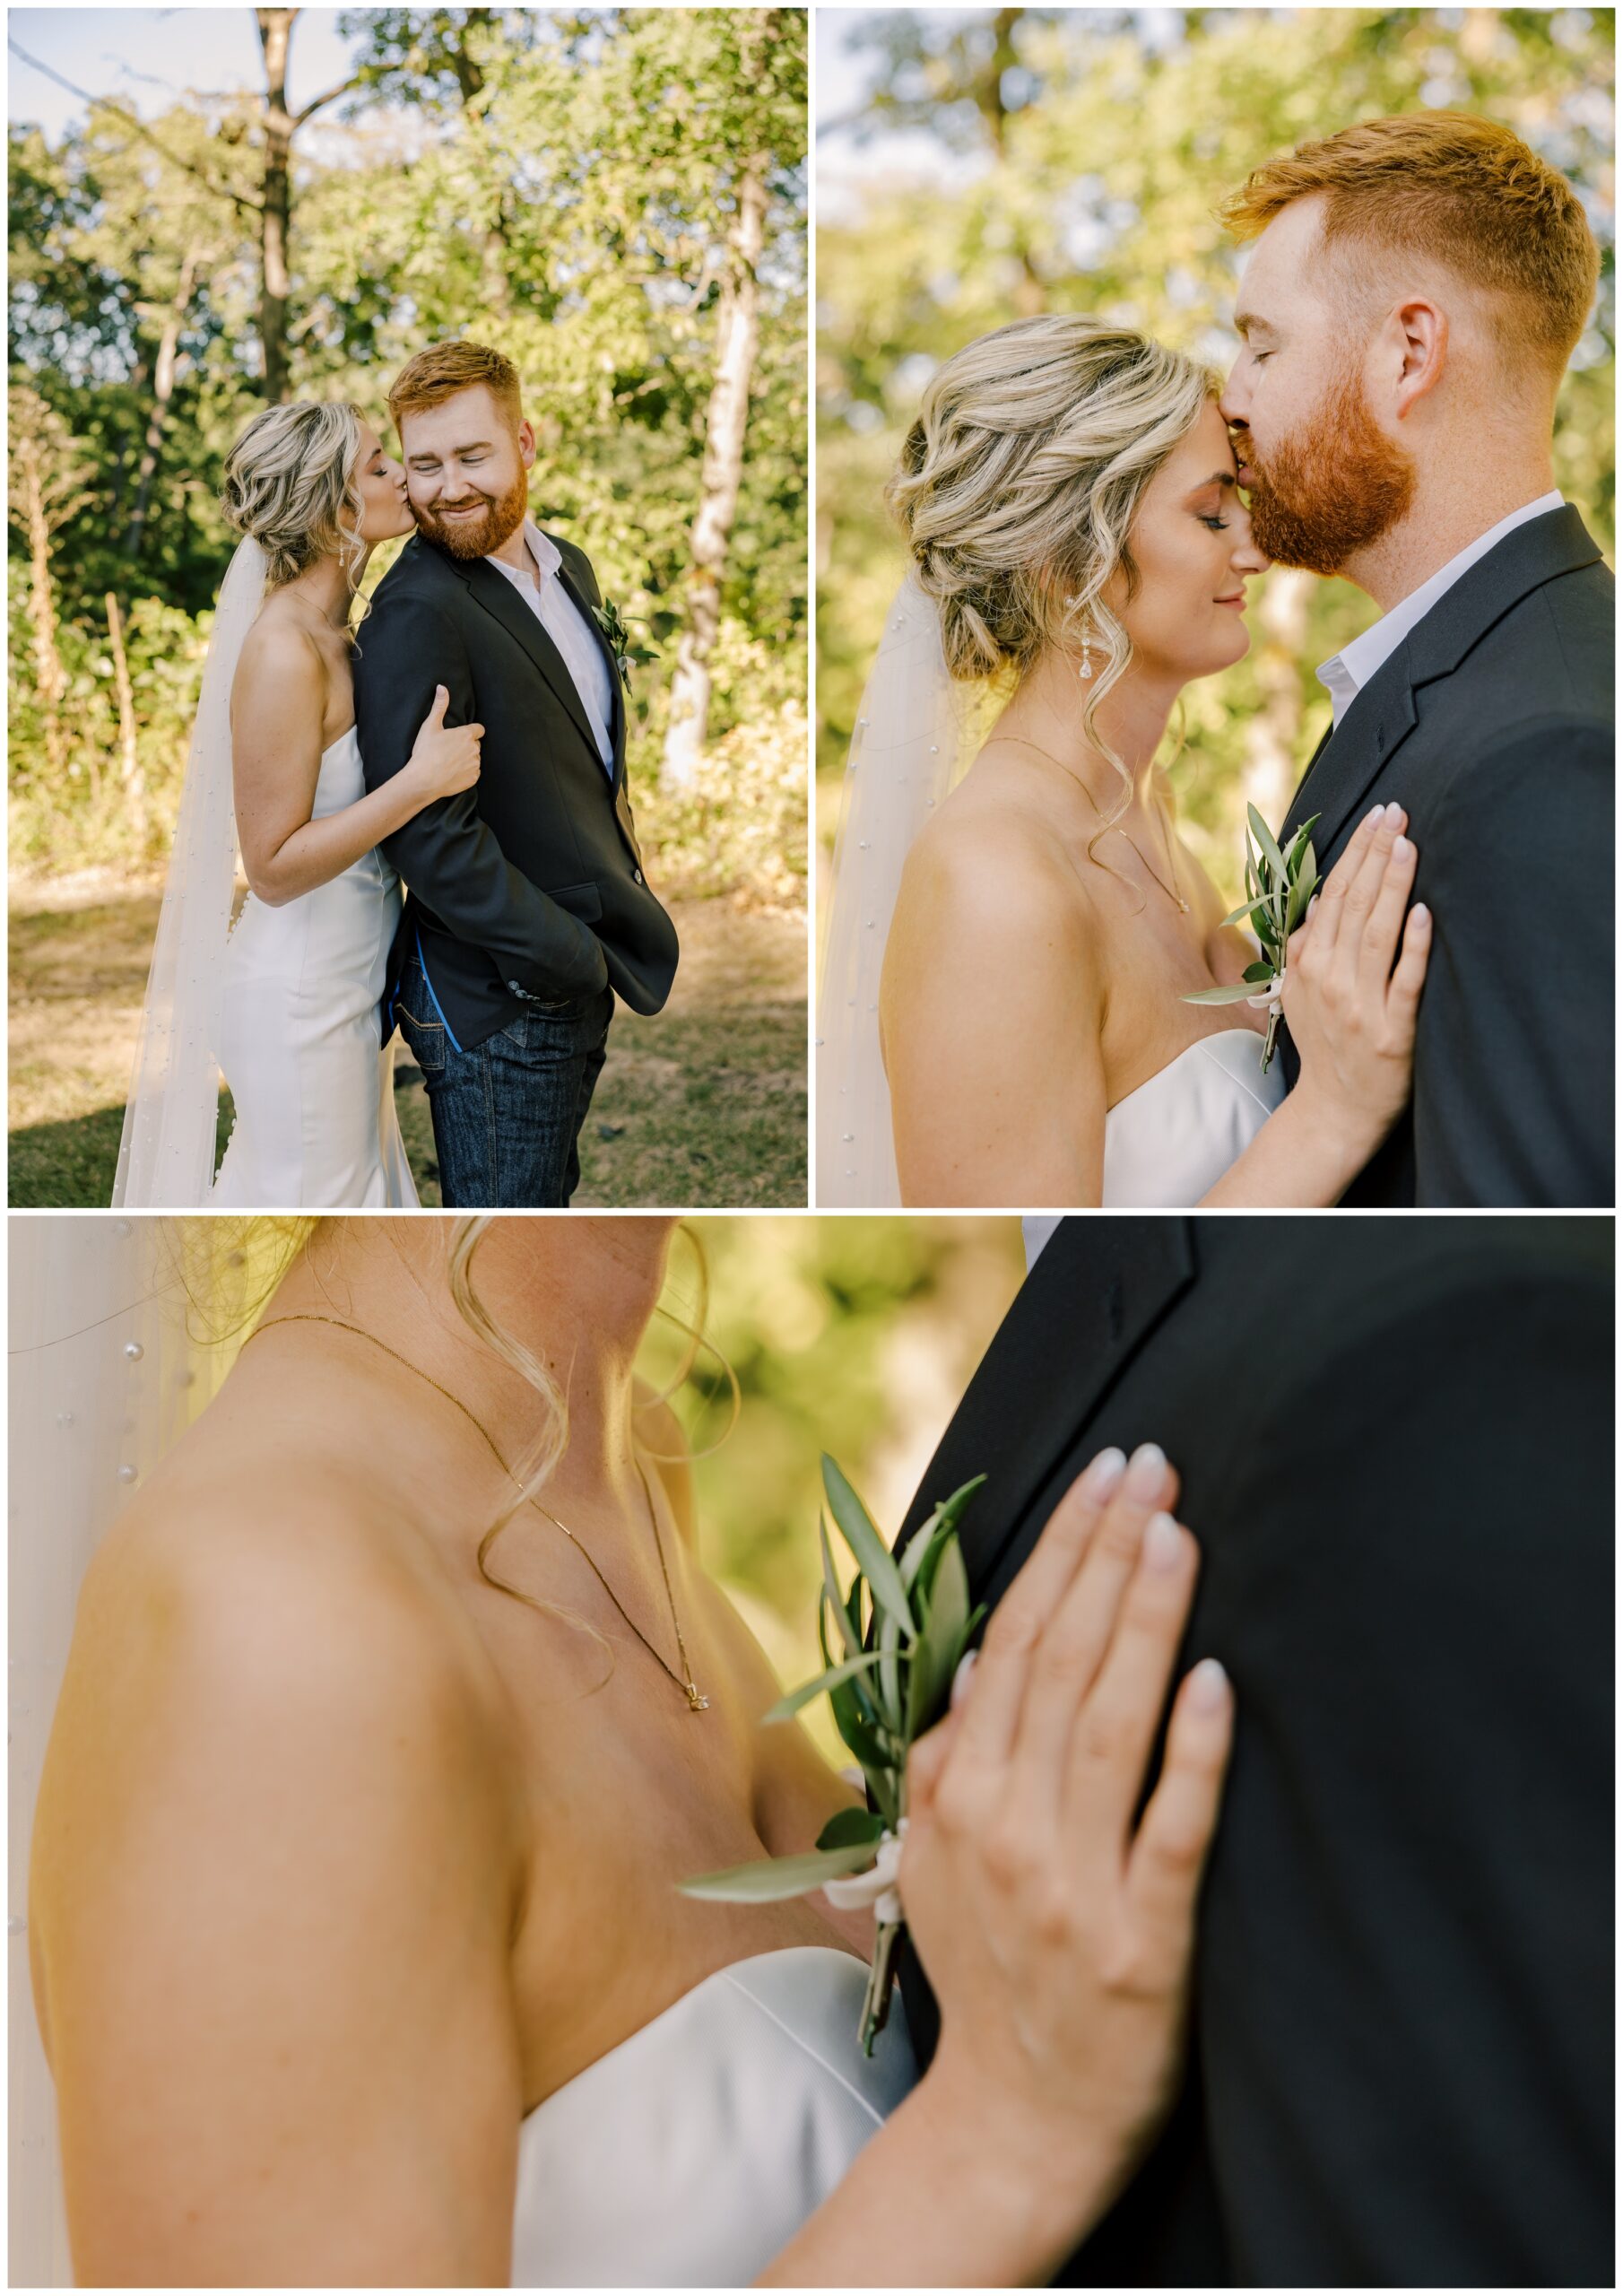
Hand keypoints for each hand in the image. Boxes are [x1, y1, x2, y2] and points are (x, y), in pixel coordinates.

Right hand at [403, 684, 482, 805]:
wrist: (424, 780)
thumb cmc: (426, 752)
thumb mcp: (430, 726)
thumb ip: (439, 706)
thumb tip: (442, 687)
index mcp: (466, 735)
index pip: (479, 729)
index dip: (471, 731)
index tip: (461, 735)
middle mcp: (474, 749)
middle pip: (476, 744)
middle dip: (467, 746)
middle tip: (450, 750)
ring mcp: (475, 765)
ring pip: (475, 759)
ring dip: (467, 759)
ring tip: (450, 762)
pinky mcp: (473, 779)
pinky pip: (473, 773)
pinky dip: (466, 773)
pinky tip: (452, 773)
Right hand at [899, 1444, 1233, 2259]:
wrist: (1015, 2117)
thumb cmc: (986, 1971)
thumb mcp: (929, 1861)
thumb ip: (946, 1761)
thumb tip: (978, 1667)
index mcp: (956, 1795)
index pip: (1011, 1644)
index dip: (1060, 1552)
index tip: (1106, 1476)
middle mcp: (1005, 1827)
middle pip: (1059, 1663)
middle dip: (1105, 1554)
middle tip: (1153, 1468)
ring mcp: (1074, 1884)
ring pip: (1110, 1726)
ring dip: (1142, 1619)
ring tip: (1178, 1533)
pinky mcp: (1145, 1943)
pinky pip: (1171, 1831)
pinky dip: (1191, 1752)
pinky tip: (1213, 1677)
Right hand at [1279, 800, 1430, 1151]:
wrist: (1334, 1109)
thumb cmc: (1325, 1044)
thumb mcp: (1298, 993)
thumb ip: (1306, 946)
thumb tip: (1322, 896)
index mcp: (1307, 965)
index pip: (1332, 896)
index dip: (1355, 852)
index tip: (1378, 816)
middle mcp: (1329, 981)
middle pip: (1353, 906)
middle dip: (1375, 854)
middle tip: (1397, 813)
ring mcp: (1360, 1007)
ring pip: (1376, 935)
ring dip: (1392, 886)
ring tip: (1408, 846)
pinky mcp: (1392, 1033)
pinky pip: (1404, 983)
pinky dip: (1413, 947)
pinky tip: (1422, 912)